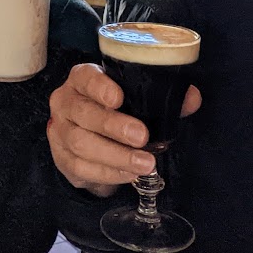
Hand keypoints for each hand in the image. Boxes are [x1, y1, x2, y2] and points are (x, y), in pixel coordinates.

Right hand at [48, 63, 200, 196]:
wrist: (85, 133)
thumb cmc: (114, 109)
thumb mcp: (133, 96)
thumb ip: (161, 95)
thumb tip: (192, 98)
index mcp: (82, 80)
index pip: (85, 78)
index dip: (100, 87)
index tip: (119, 98)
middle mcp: (66, 102)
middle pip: (83, 113)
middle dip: (113, 126)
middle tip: (142, 137)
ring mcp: (60, 130)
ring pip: (81, 143)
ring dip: (115, 155)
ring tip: (144, 163)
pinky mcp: (61, 157)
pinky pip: (82, 168)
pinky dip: (108, 173)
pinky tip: (129, 174)